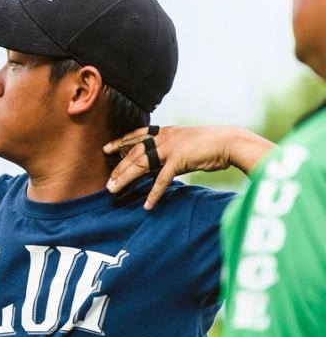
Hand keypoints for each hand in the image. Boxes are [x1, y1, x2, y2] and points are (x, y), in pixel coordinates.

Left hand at [104, 125, 271, 209]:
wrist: (230, 142)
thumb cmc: (210, 144)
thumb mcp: (185, 142)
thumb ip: (170, 149)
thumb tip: (159, 160)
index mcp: (165, 131)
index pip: (136, 135)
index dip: (120, 142)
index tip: (106, 148)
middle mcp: (164, 137)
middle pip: (134, 153)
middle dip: (118, 168)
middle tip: (106, 182)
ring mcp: (170, 148)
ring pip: (141, 164)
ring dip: (126, 178)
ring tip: (114, 190)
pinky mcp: (179, 160)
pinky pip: (162, 179)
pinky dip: (154, 193)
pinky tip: (147, 205)